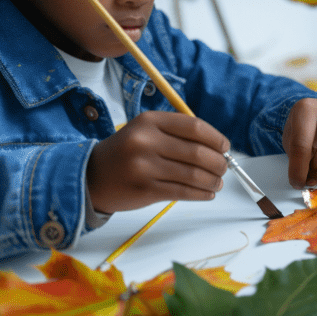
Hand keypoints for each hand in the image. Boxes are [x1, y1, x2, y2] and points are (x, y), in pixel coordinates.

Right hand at [87, 111, 229, 213]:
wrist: (91, 176)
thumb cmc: (127, 152)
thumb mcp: (146, 131)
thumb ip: (178, 134)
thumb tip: (217, 147)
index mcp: (150, 121)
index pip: (195, 127)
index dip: (216, 138)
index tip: (225, 147)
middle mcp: (146, 141)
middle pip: (197, 152)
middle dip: (218, 162)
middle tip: (224, 168)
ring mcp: (144, 166)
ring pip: (193, 174)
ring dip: (212, 180)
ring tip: (218, 182)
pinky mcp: (145, 190)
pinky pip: (183, 192)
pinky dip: (201, 193)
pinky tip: (207, 193)